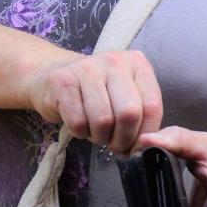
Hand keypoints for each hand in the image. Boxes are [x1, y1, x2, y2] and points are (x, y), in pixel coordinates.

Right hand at [26, 49, 163, 154]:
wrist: (55, 74)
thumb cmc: (98, 93)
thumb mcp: (127, 98)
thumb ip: (144, 119)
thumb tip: (149, 145)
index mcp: (137, 64)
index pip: (152, 107)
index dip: (145, 135)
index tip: (135, 144)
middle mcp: (114, 61)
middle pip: (129, 114)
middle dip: (122, 139)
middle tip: (114, 143)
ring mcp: (86, 68)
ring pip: (103, 120)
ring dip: (99, 137)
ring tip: (95, 131)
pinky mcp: (62, 81)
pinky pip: (78, 122)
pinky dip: (80, 133)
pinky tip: (79, 124)